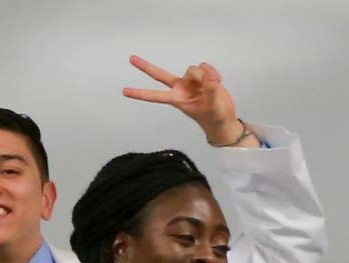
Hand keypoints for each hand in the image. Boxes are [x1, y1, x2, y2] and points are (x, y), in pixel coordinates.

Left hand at [122, 56, 248, 145]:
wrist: (224, 118)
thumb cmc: (214, 117)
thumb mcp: (211, 106)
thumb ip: (209, 90)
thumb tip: (208, 77)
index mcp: (176, 99)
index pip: (154, 96)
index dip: (139, 93)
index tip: (124, 91)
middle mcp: (180, 88)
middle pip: (159, 74)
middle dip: (145, 66)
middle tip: (130, 58)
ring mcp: (190, 81)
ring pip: (192, 68)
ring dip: (205, 74)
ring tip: (214, 84)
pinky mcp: (202, 76)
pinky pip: (204, 67)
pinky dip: (212, 72)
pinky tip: (217, 80)